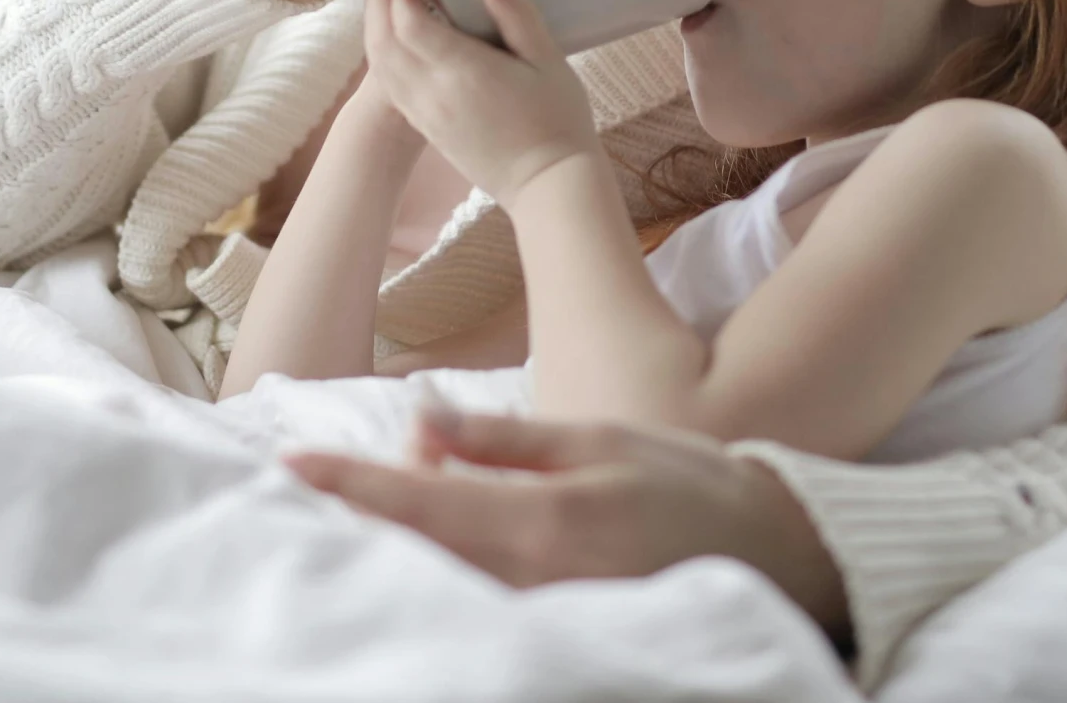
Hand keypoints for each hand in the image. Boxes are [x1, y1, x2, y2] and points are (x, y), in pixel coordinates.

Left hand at [284, 409, 851, 645]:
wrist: (776, 560)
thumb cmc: (688, 485)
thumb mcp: (598, 437)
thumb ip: (506, 438)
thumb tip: (422, 423)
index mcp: (541, 522)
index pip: (419, 506)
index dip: (350, 488)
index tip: (290, 468)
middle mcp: (532, 585)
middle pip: (414, 558)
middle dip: (370, 517)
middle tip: (343, 476)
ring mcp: (544, 624)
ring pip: (441, 589)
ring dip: (403, 548)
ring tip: (384, 507)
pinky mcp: (559, 642)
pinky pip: (478, 613)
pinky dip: (444, 578)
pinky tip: (436, 550)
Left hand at [362, 0, 597, 208]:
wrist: (548, 185)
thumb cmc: (558, 120)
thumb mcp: (549, 60)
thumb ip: (516, 14)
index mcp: (461, 71)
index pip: (407, 19)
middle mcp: (432, 92)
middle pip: (382, 38)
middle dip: (380, 0)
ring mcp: (424, 113)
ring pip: (379, 62)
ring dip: (377, 26)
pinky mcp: (425, 127)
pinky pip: (389, 84)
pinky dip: (384, 53)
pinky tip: (400, 37)